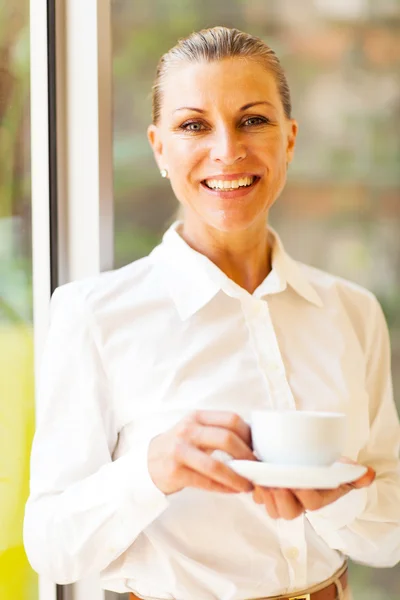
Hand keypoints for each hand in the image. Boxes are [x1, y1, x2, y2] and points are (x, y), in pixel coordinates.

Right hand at [148, 410, 255, 495]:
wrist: (148, 462)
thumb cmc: (180, 446)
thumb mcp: (196, 430)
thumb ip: (219, 431)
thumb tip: (254, 440)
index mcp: (198, 417)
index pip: (230, 419)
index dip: (249, 434)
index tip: (258, 447)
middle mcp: (188, 430)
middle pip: (226, 438)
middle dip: (247, 455)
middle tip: (257, 467)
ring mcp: (180, 451)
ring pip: (216, 465)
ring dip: (237, 477)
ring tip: (248, 485)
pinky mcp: (175, 472)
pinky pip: (206, 482)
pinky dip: (223, 488)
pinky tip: (233, 490)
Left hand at [252, 458, 375, 519]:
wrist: (308, 461)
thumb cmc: (325, 467)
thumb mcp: (341, 468)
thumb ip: (353, 474)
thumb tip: (367, 474)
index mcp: (318, 497)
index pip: (312, 504)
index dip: (305, 496)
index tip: (298, 485)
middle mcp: (298, 502)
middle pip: (287, 512)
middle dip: (281, 501)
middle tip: (275, 485)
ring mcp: (281, 498)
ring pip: (270, 507)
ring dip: (265, 496)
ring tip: (261, 481)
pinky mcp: (266, 490)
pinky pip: (257, 496)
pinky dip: (254, 488)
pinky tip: (251, 477)